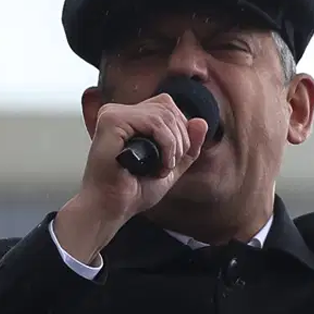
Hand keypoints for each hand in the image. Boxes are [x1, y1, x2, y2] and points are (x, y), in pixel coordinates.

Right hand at [54, 94, 208, 262]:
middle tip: (169, 165)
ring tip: (163, 168)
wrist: (113, 207)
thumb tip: (202, 121)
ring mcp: (113, 113)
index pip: (167, 106)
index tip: (174, 159)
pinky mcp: (111, 120)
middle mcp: (120, 112)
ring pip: (164, 115)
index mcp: (130, 118)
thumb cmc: (133, 190)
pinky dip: (166, 145)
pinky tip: (159, 165)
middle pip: (168, 107)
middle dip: (181, 139)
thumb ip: (189, 145)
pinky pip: (154, 122)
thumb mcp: (171, 166)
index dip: (181, 131)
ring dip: (174, 146)